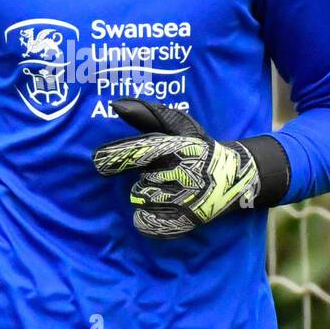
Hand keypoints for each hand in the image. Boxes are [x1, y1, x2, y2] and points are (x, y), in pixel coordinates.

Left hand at [92, 99, 259, 237]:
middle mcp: (183, 174)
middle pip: (138, 184)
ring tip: (172, 190)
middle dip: (147, 180)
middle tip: (167, 175)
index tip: (97, 161)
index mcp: (179, 148)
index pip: (142, 151)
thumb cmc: (199, 148)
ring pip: (142, 202)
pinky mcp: (187, 221)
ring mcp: (186, 201)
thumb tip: (115, 105)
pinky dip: (147, 219)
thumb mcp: (178, 127)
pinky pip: (148, 223)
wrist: (233, 178)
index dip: (117, 156)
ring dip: (148, 198)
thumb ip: (145, 115)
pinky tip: (164, 209)